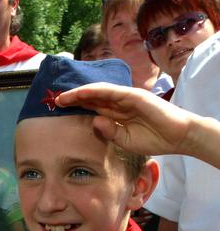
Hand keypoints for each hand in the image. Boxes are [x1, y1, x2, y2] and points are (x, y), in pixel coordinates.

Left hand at [55, 83, 189, 155]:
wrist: (177, 137)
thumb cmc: (152, 139)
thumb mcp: (123, 139)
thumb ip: (108, 131)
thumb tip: (94, 121)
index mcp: (115, 112)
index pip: (91, 106)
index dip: (75, 106)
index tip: (58, 109)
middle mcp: (118, 102)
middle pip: (90, 97)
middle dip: (72, 98)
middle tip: (53, 100)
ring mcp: (125, 97)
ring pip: (97, 92)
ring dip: (78, 93)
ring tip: (62, 97)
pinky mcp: (133, 95)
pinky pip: (110, 91)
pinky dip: (94, 91)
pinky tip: (80, 93)